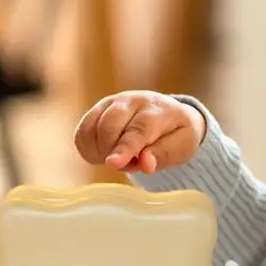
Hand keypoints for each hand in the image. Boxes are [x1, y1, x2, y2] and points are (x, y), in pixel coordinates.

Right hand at [74, 91, 205, 173]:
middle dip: (113, 153)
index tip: (112, 163)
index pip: (137, 130)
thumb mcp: (183, 147)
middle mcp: (132, 101)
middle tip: (131, 164)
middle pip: (109, 127)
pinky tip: (103, 154)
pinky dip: (87, 148)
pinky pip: (82, 131)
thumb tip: (146, 164)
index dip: (124, 149)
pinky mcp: (98, 108)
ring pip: (92, 128)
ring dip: (100, 152)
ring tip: (120, 158)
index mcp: (157, 111)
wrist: (170, 114)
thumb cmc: (177, 134)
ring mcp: (112, 102)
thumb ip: (164, 155)